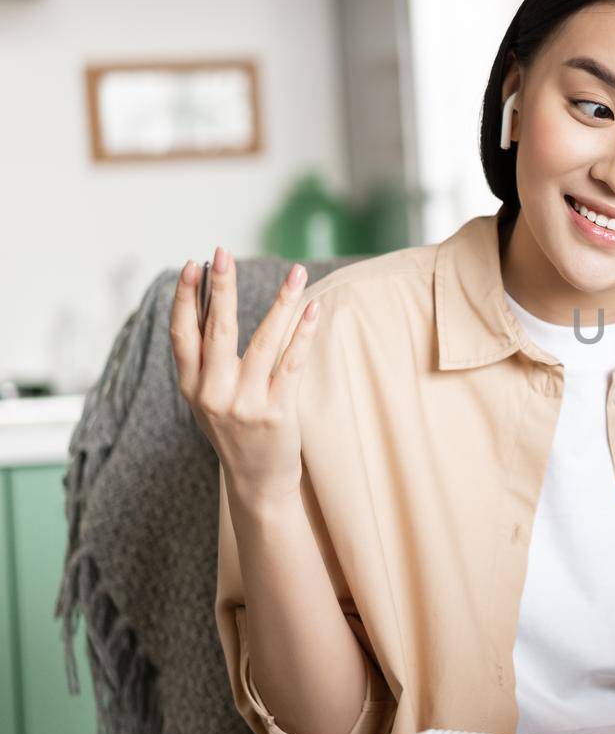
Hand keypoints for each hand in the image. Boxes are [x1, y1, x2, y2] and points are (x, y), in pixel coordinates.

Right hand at [171, 246, 320, 507]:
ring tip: (297, 272)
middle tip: (223, 252)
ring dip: (281, 302)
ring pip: (263, 342)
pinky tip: (313, 308)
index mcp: (191, 387)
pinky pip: (292, 363)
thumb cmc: (235, 431)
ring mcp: (245, 403)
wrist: (257, 481)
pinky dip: (303, 333)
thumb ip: (205, 361)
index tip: (193, 265)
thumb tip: (211, 305)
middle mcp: (212, 394)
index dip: (187, 299)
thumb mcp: (208, 398)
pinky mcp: (277, 412)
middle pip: (217, 331)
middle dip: (221, 288)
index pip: (183, 334)